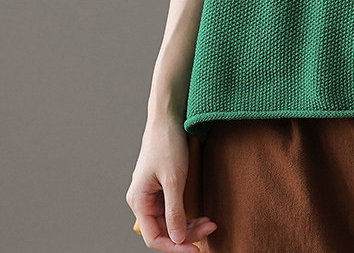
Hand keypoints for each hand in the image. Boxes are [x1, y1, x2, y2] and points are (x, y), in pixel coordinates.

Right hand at [126, 117, 216, 251]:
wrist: (169, 117)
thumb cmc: (167, 144)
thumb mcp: (174, 179)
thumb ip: (175, 211)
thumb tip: (178, 238)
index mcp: (139, 201)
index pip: (154, 237)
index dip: (175, 247)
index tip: (195, 250)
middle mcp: (142, 200)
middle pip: (164, 229)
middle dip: (187, 233)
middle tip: (211, 228)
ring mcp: (152, 193)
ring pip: (170, 220)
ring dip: (190, 224)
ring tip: (210, 222)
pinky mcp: (162, 186)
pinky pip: (173, 208)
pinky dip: (188, 212)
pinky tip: (202, 214)